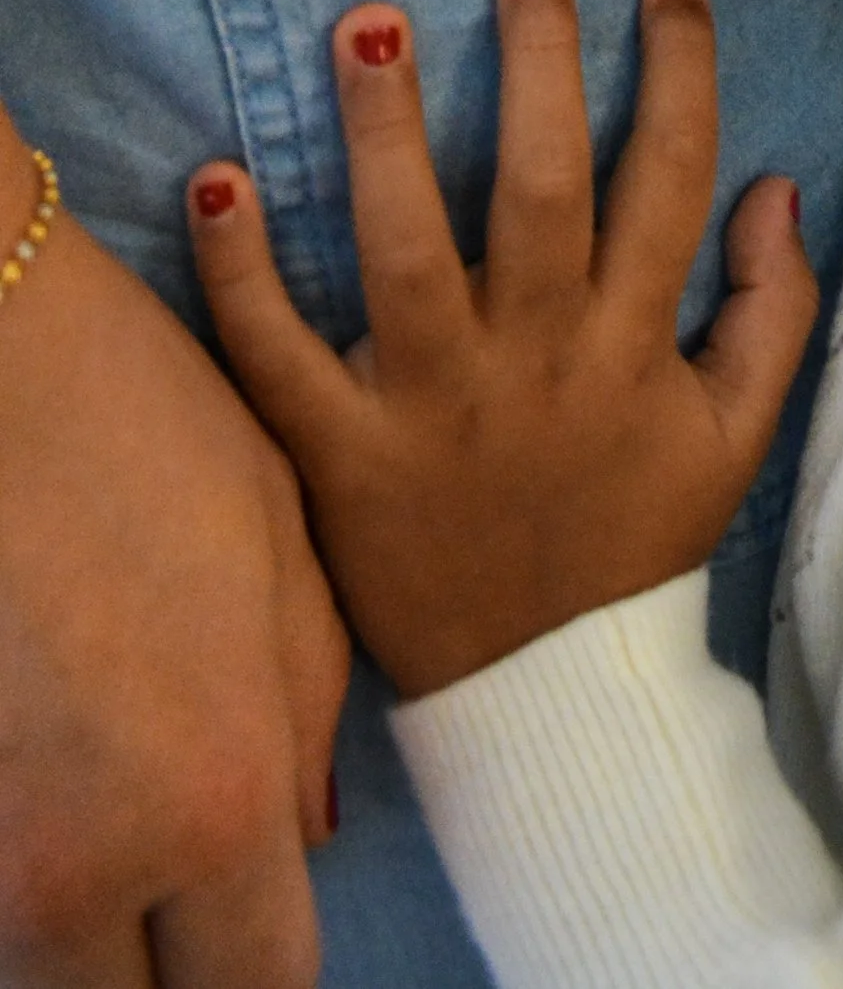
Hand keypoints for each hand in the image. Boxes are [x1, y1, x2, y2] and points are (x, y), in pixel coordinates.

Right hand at [0, 125, 346, 988]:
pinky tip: (49, 776)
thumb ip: (304, 713)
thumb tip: (305, 837)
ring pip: (46, 967)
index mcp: (213, 798)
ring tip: (122, 824)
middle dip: (171, 970)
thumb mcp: (273, 546)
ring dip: (87, 935)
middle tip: (186, 903)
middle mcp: (80, 865)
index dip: (268, 975)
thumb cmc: (134, 419)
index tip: (262, 937)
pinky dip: (19, 877)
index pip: (266, 988)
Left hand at [189, 0, 817, 701]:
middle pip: (541, 190)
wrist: (543, 701)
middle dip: (539, 64)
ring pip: (407, 253)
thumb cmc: (633, 544)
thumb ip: (771, 308)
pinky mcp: (338, 458)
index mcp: (631, 346)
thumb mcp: (735, 436)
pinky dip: (240, 276)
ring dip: (385, 135)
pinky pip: (280, 358)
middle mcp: (536, 362)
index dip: (680, 69)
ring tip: (368, 26)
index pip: (669, 179)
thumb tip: (776, 181)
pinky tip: (217, 182)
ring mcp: (431, 408)